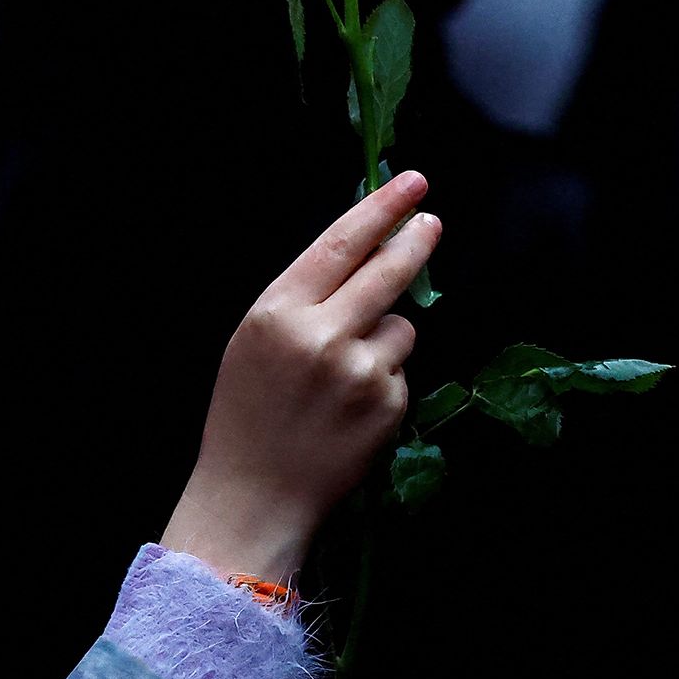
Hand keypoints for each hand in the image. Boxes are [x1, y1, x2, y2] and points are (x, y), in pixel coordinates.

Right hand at [159, 173, 439, 583]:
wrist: (255, 495)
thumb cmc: (247, 415)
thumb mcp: (255, 339)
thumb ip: (304, 297)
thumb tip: (364, 251)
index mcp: (279, 312)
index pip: (340, 242)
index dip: (381, 207)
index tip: (410, 183)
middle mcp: (322, 336)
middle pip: (387, 270)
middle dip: (414, 240)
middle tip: (430, 221)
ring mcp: (360, 372)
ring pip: (401, 326)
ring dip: (385, 338)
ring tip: (343, 376)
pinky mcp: (387, 407)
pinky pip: (401, 371)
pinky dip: (385, 382)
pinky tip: (351, 410)